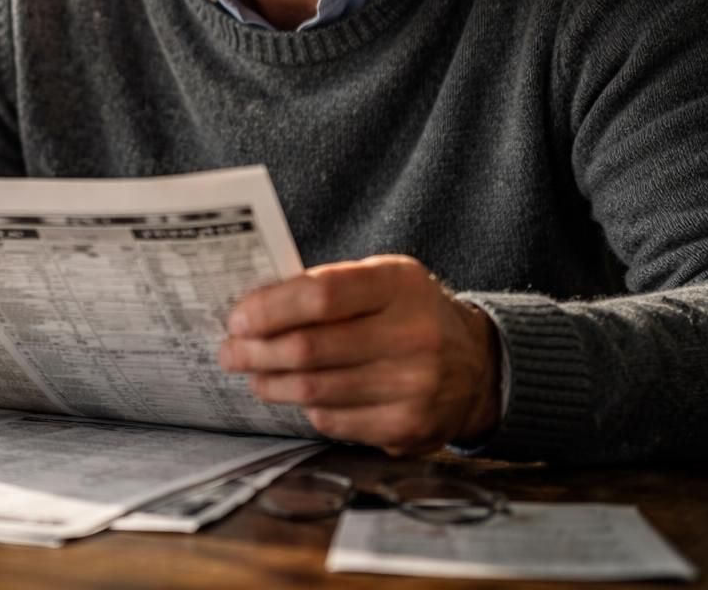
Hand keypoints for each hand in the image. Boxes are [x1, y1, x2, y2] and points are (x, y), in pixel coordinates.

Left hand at [220, 255, 500, 454]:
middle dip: (256, 351)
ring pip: (315, 390)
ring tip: (254, 374)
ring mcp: (414, 386)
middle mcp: (413, 335)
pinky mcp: (409, 427)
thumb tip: (252, 308)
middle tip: (229, 352)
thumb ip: (324, 287)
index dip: (269, 309)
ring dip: (271, 383)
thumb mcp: (380, 280)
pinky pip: (333, 421)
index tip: (237, 319)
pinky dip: (307, 407)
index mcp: (399, 285)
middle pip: (309, 348)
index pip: (321, 295)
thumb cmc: (409, 314)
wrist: (478, 365)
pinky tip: (298, 395)